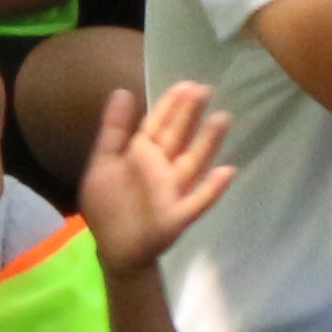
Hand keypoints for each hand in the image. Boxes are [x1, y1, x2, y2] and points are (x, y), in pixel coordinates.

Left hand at [71, 80, 235, 270]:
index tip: (186, 84)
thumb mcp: (103, 162)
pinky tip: (227, 172)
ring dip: (208, 142)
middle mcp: (163, 169)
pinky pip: (198, 201)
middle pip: (179, 137)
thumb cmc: (109, 205)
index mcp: (143, 154)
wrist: (113, 247)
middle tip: (205, 89)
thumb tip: (123, 91)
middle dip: (190, 114)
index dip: (172, 105)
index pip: (159, 124)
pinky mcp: (178, 216)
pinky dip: (213, 188)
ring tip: (222, 119)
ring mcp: (173, 191)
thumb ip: (113, 130)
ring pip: (193, 162)